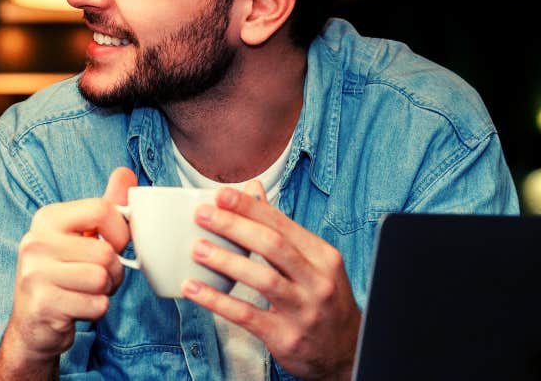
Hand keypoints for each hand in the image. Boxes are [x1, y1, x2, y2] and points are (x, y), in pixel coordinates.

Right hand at [0, 168, 136, 366]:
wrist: (33, 324)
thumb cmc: (63, 275)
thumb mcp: (80, 237)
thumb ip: (104, 207)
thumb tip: (125, 172)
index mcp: (46, 219)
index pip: (101, 210)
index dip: (119, 232)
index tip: (112, 246)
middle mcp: (35, 242)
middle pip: (105, 252)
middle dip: (113, 271)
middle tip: (96, 278)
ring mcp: (35, 274)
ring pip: (102, 278)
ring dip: (104, 292)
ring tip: (85, 292)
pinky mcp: (43, 304)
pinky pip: (96, 305)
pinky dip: (95, 310)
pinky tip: (77, 308)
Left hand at [183, 179, 361, 379]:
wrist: (346, 352)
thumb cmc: (322, 299)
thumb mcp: (313, 262)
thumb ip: (281, 228)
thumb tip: (253, 189)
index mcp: (323, 257)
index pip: (283, 225)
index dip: (250, 208)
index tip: (221, 194)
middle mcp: (318, 282)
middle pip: (273, 246)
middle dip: (235, 226)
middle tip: (202, 215)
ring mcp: (304, 311)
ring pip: (262, 279)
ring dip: (225, 261)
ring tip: (197, 248)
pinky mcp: (286, 337)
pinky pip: (247, 315)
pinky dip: (217, 300)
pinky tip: (194, 288)